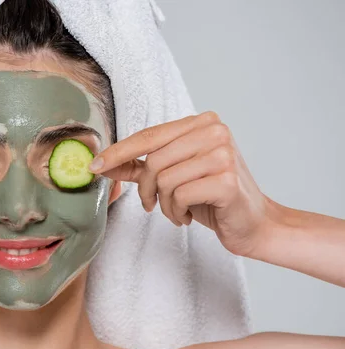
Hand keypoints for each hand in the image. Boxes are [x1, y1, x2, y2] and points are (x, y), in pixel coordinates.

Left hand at [90, 111, 272, 256]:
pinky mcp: (227, 180)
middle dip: (146, 189)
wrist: (254, 224)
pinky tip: (188, 215)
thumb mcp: (173, 177)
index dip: (118, 152)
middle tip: (154, 205)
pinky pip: (179, 195)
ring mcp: (224, 154)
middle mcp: (215, 131)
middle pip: (154, 160)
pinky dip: (176, 211)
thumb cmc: (212, 198)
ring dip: (164, 204)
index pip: (148, 135)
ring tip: (177, 211)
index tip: (94, 166)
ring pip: (164, 179)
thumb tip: (102, 164)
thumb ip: (140, 167)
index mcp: (201, 123)